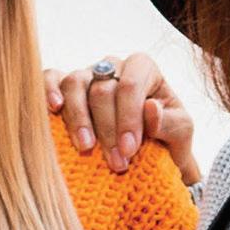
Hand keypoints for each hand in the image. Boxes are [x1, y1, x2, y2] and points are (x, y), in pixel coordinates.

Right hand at [43, 51, 200, 184]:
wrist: (153, 155)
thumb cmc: (168, 139)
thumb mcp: (181, 135)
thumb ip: (170, 123)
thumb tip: (150, 108)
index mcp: (144, 69)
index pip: (131, 84)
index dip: (128, 117)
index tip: (129, 150)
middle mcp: (113, 66)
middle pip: (102, 89)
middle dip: (109, 129)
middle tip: (116, 163)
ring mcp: (87, 74)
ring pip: (75, 83)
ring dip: (79, 119)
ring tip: (86, 147)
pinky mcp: (65, 87)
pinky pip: (50, 77)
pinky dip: (48, 90)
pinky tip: (53, 110)